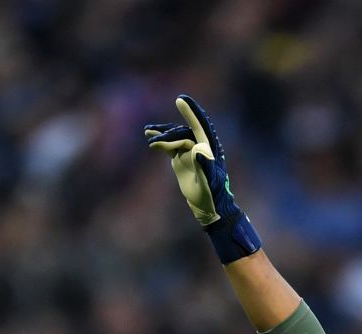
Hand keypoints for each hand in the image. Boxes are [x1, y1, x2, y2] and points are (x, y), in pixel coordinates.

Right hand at [144, 95, 260, 262]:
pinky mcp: (182, 158)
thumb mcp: (209, 183)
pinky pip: (170, 146)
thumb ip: (205, 167)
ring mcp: (190, 151)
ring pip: (175, 137)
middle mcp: (201, 147)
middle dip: (168, 134)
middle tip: (154, 141)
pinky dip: (160, 141)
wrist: (210, 207)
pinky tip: (149, 137)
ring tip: (148, 132)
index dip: (191, 113)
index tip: (180, 99)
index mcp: (210, 149)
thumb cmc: (213, 196)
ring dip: (162, 134)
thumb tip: (198, 149)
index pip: (200, 126)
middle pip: (183, 132)